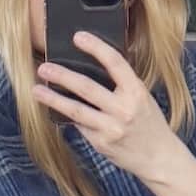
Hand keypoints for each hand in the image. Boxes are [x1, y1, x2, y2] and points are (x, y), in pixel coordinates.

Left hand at [34, 36, 182, 187]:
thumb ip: (123, 83)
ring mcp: (110, 128)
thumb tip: (97, 64)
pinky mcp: (101, 143)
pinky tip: (55, 108)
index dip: (96, 47)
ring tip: (36, 90)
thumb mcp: (143, 97)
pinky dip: (67, 115)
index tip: (78, 37)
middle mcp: (123, 109)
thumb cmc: (150, 123)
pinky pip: (80, 125)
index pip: (115, 63)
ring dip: (53, 99)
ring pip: (76, 110)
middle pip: (87, 88)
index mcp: (136, 92)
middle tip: (44, 67)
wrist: (159, 158)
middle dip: (63, 76)